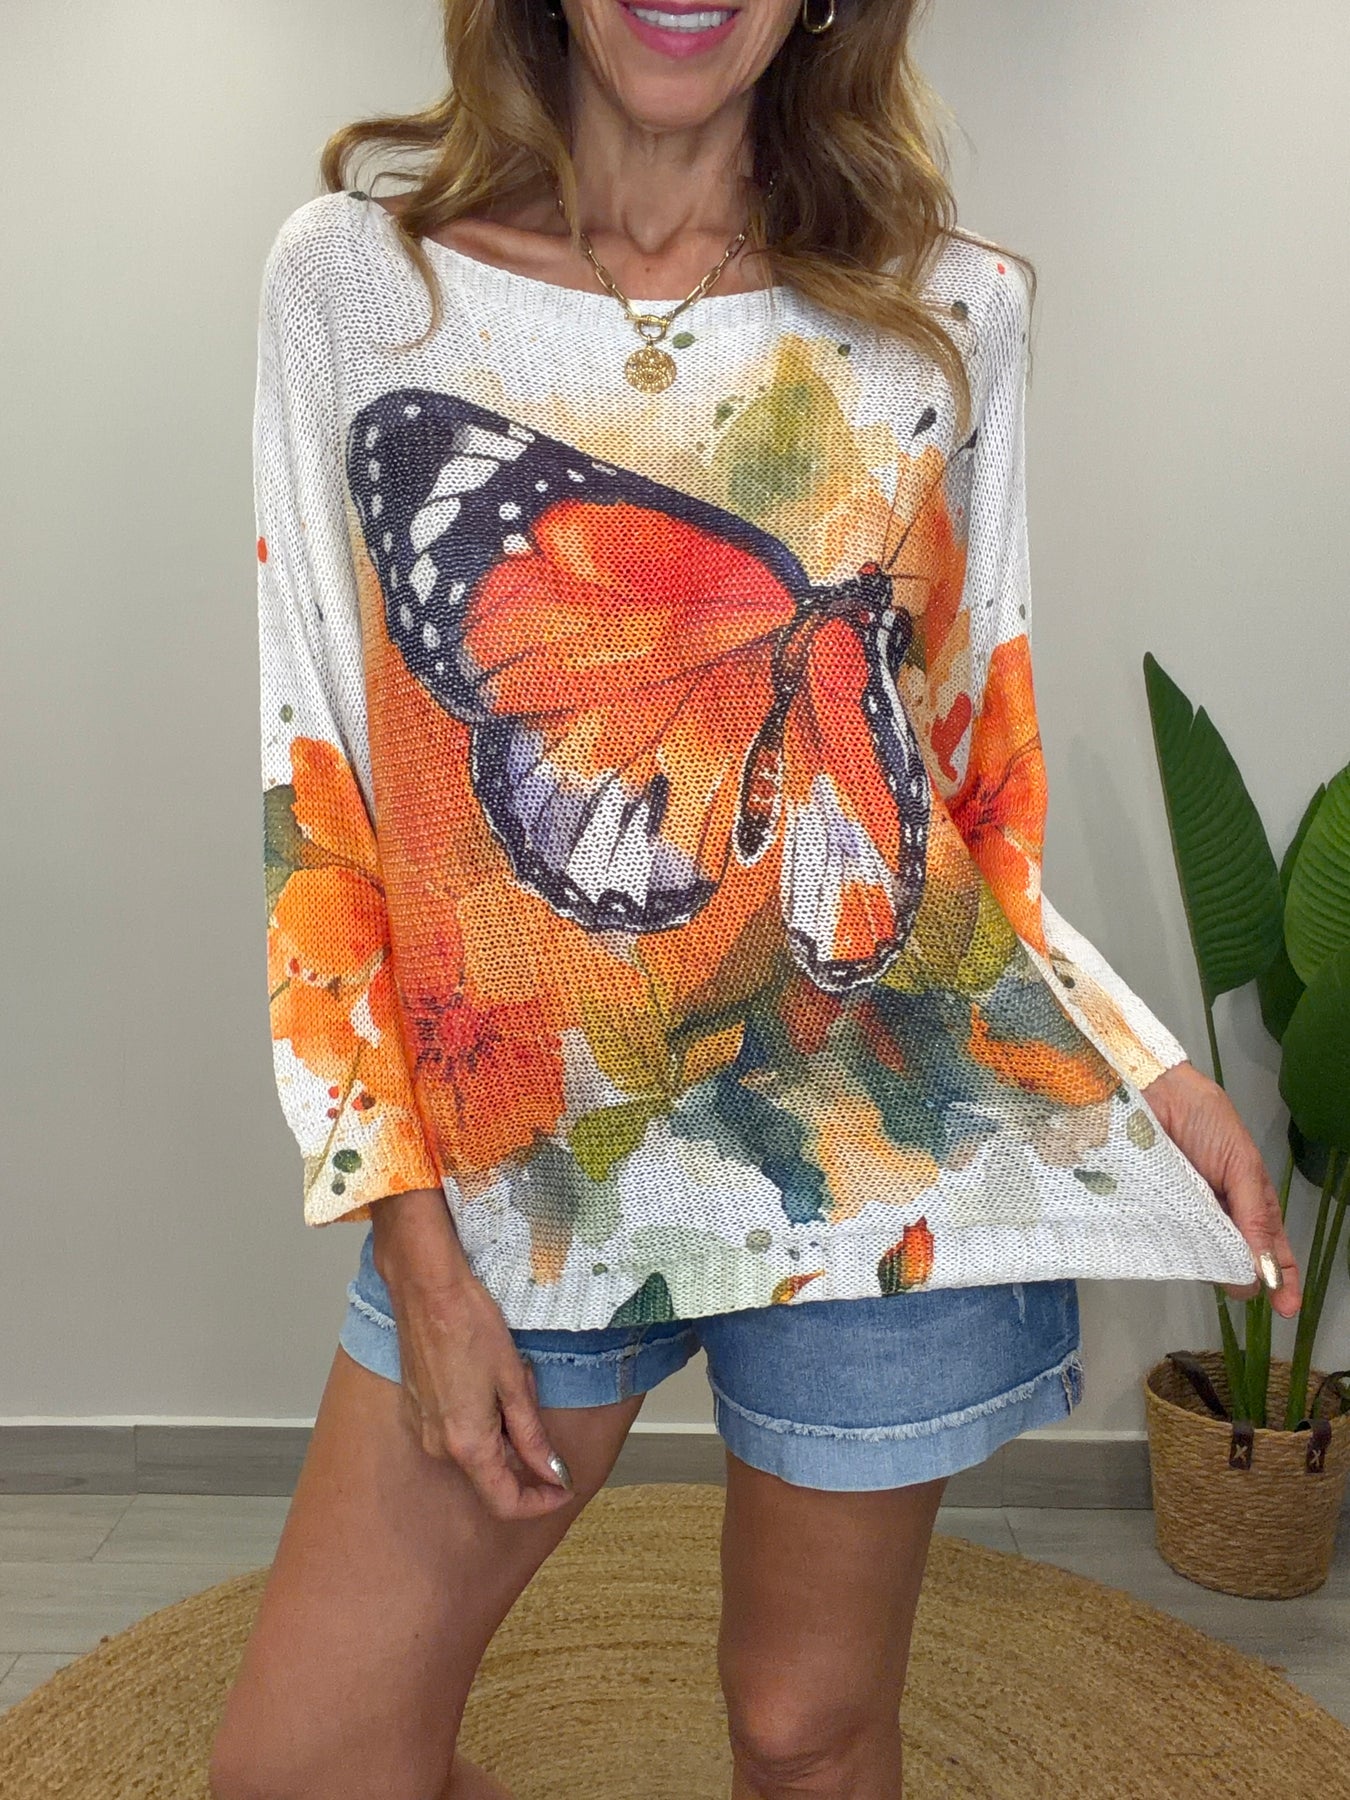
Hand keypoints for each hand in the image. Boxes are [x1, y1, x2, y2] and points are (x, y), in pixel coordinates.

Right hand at [371, 1190, 574, 1520]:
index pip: (505, 1502)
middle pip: (490, 1474)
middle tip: (531, 1396)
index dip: (540, 1502)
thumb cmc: (471, 1326)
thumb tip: (553, 1474)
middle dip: (521, 1449)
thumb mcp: (514, 1382)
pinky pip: (455, 1430)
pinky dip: (479, 1417)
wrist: (427, 1289)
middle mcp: (439, 1447)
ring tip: (507, 1376)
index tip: (563, 1487)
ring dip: (500, 1428)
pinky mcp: (416, 1409)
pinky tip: (484, 1375)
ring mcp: (423, 1429)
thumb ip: (532, 1436)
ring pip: (474, 1449)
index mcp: (467, 1445)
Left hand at [1141, 1061, 1301, 1316]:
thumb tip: (1264, 1268)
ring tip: (1208, 1269)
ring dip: (1206, 1263)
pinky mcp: (1155, 1206)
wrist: (1156, 1090)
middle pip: (1234, 1257)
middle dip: (1239, 1276)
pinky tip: (1175, 1255)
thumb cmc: (1205, 1120)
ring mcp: (1185, 1210)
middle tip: (1236, 1288)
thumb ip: (1253, 1216)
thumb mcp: (1241, 1166)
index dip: (1283, 1279)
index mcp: (1249, 1200)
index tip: (1287, 1310)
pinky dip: (1173, 1246)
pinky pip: (1166, 1234)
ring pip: (1200, 1251)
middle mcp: (1218, 1211)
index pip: (1272, 1247)